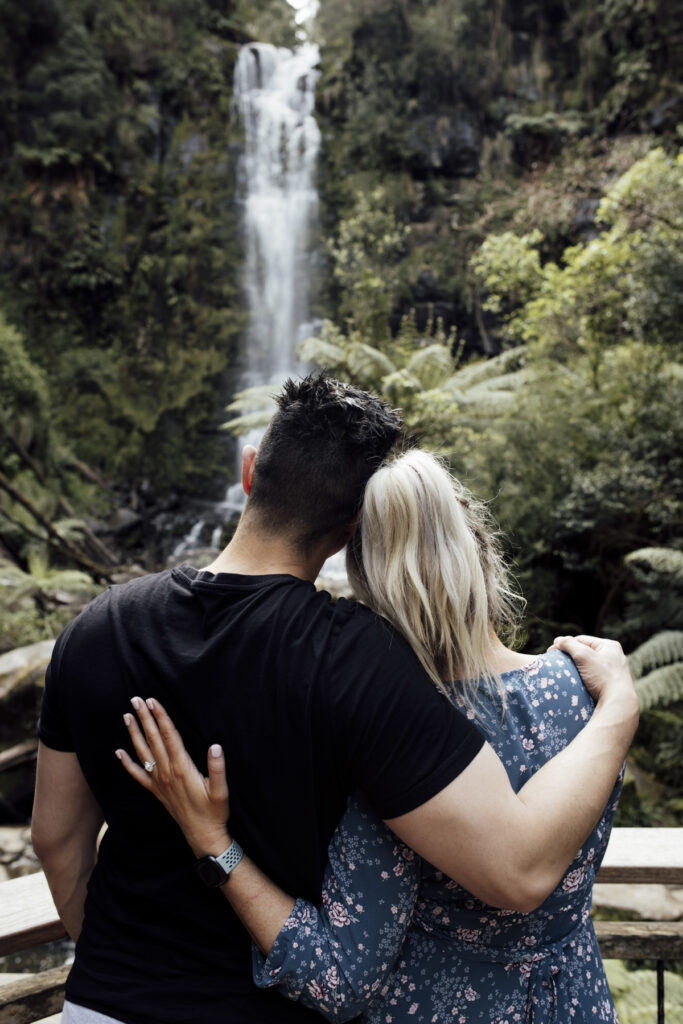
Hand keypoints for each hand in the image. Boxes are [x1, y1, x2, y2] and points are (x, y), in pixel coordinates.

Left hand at [116, 696, 230, 856]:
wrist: (202, 836)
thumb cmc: (214, 812)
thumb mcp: (221, 791)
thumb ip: (217, 768)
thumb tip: (215, 746)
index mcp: (182, 769)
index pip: (169, 737)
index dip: (161, 717)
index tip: (153, 701)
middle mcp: (167, 773)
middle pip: (153, 740)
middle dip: (144, 718)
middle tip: (135, 700)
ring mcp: (159, 783)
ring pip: (143, 753)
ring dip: (134, 733)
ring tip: (127, 716)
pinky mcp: (156, 792)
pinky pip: (138, 775)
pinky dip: (126, 763)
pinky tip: (118, 752)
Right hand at [549, 635, 637, 711]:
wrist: (618, 704)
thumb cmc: (602, 677)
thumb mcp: (583, 655)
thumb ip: (569, 644)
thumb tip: (558, 640)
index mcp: (610, 646)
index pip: (581, 640)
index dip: (565, 644)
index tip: (551, 652)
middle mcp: (614, 657)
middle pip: (585, 653)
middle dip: (571, 656)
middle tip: (557, 662)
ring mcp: (614, 672)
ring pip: (589, 666)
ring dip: (576, 668)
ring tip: (565, 673)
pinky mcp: (612, 685)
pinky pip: (593, 677)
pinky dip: (583, 678)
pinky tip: (576, 683)